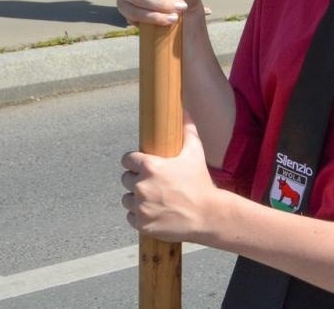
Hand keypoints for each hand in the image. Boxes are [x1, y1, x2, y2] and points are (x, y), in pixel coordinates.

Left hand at [121, 115, 219, 241]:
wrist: (208, 215)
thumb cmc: (201, 182)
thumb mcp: (195, 152)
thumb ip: (187, 130)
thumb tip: (185, 110)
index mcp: (149, 166)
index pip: (127, 160)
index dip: (134, 163)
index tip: (141, 166)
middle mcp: (141, 185)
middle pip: (126, 179)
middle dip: (136, 180)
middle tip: (152, 185)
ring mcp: (141, 206)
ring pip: (127, 199)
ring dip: (136, 199)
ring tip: (153, 200)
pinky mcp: (142, 224)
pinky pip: (131, 217)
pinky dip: (140, 217)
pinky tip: (154, 213)